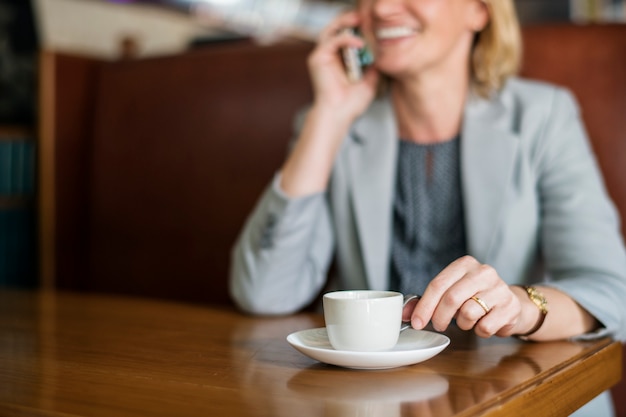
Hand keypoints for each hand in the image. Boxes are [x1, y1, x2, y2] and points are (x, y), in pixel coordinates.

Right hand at [307, 11, 378, 119]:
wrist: (339, 115)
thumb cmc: (351, 103)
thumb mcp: (370, 80)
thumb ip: (374, 65)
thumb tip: (383, 52)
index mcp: (339, 60)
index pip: (347, 36)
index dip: (358, 29)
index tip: (373, 26)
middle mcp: (329, 56)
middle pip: (337, 29)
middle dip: (351, 21)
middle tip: (365, 16)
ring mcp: (322, 56)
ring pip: (332, 30)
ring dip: (346, 23)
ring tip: (361, 20)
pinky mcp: (317, 58)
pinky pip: (333, 41)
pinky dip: (346, 39)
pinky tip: (360, 43)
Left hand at [404, 256, 522, 337]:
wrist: (511, 304)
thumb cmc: (475, 297)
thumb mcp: (451, 293)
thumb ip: (427, 302)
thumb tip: (404, 314)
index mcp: (465, 264)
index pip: (438, 284)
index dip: (424, 306)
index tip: (416, 322)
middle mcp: (484, 272)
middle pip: (452, 298)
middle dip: (439, 317)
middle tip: (438, 325)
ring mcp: (500, 288)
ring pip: (468, 313)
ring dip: (463, 324)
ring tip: (467, 320)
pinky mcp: (511, 307)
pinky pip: (485, 326)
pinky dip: (479, 331)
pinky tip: (483, 323)